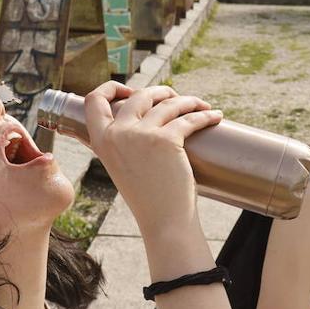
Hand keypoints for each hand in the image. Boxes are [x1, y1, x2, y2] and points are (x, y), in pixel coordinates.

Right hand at [84, 82, 221, 239]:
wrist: (164, 221)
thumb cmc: (147, 196)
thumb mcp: (121, 164)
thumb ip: (123, 140)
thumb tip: (143, 113)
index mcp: (101, 141)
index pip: (94, 99)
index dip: (112, 87)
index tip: (131, 89)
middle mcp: (118, 134)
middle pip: (139, 94)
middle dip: (161, 92)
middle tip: (175, 98)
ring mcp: (142, 135)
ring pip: (168, 103)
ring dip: (188, 101)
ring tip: (201, 106)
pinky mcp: (167, 139)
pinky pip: (190, 118)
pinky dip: (206, 115)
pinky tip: (215, 116)